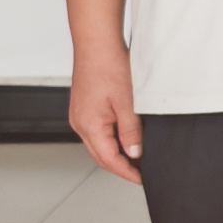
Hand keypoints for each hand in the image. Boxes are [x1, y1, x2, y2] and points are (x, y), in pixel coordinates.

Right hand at [69, 44, 142, 184]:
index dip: (127, 172)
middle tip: (141, 173)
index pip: (108, 160)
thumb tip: (134, 153)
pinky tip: (125, 137)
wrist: (96, 42)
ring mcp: (80, 115)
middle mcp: (80, 123)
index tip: (142, 179)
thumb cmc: (109, 66)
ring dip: (116, 153)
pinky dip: (111, 139)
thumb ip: (131, 131)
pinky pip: (97, 131)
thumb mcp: (127, 102)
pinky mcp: (84, 107)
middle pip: (101, 156)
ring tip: (137, 158)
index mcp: (89, 125)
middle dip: (121, 167)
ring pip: (98, 144)